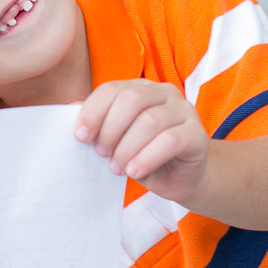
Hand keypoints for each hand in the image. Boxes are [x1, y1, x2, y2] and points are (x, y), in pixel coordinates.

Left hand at [74, 79, 209, 203]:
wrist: (181, 178)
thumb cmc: (145, 156)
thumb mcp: (118, 140)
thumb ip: (99, 124)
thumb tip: (70, 110)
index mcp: (141, 88)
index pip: (112, 89)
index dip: (93, 111)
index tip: (80, 137)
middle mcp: (164, 92)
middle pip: (131, 100)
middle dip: (110, 129)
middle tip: (102, 153)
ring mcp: (184, 110)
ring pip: (150, 121)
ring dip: (127, 148)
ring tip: (118, 168)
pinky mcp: (197, 134)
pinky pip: (170, 140)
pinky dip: (147, 158)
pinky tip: (135, 172)